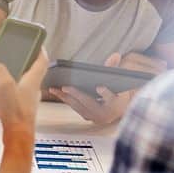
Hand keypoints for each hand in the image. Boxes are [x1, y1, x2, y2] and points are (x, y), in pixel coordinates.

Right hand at [0, 50, 48, 137]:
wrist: (17, 137)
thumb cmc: (15, 110)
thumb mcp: (5, 85)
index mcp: (33, 80)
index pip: (42, 61)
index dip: (40, 50)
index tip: (36, 42)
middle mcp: (33, 90)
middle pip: (31, 72)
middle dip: (23, 63)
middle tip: (13, 56)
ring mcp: (27, 102)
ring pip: (21, 85)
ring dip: (12, 78)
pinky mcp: (20, 112)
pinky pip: (13, 99)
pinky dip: (4, 95)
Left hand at [47, 52, 163, 124]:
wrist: (118, 108)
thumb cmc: (117, 91)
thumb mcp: (119, 80)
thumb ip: (115, 68)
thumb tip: (116, 54)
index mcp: (117, 104)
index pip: (111, 99)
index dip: (106, 93)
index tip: (99, 87)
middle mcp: (106, 114)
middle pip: (90, 103)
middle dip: (77, 94)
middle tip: (65, 87)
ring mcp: (95, 118)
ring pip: (79, 106)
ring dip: (66, 97)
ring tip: (54, 88)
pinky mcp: (87, 117)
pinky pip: (75, 107)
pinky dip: (66, 99)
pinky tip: (56, 92)